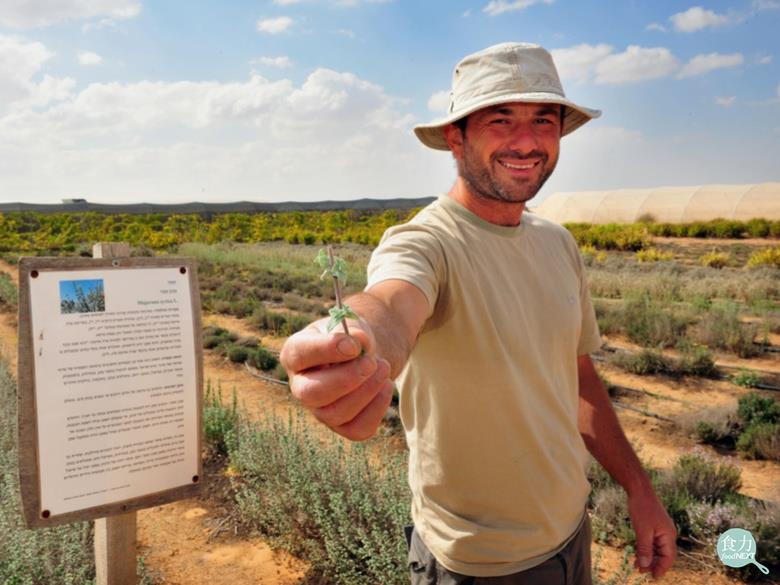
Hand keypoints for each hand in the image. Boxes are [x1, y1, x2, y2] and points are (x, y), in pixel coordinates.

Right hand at [280, 318, 393, 440]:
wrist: (363, 358)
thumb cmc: (350, 339)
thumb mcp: (350, 326)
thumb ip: (353, 332)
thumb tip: (359, 344)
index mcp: (295, 354)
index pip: (299, 354)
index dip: (326, 349)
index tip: (353, 345)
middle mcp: (300, 386)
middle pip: (312, 393)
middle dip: (346, 379)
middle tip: (371, 363)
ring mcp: (319, 410)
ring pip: (335, 414)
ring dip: (366, 391)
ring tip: (384, 368)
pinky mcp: (341, 426)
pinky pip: (357, 429)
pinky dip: (377, 408)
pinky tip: (385, 386)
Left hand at [628, 490, 676, 578]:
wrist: (639, 490)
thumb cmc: (642, 508)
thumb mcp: (642, 531)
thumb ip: (644, 549)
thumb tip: (645, 566)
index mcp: (668, 535)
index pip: (668, 557)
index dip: (661, 568)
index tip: (653, 577)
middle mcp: (667, 534)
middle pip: (663, 555)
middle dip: (653, 564)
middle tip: (640, 572)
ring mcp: (660, 530)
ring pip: (656, 549)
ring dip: (648, 558)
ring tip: (637, 566)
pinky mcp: (653, 527)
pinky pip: (651, 542)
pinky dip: (645, 549)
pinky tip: (637, 555)